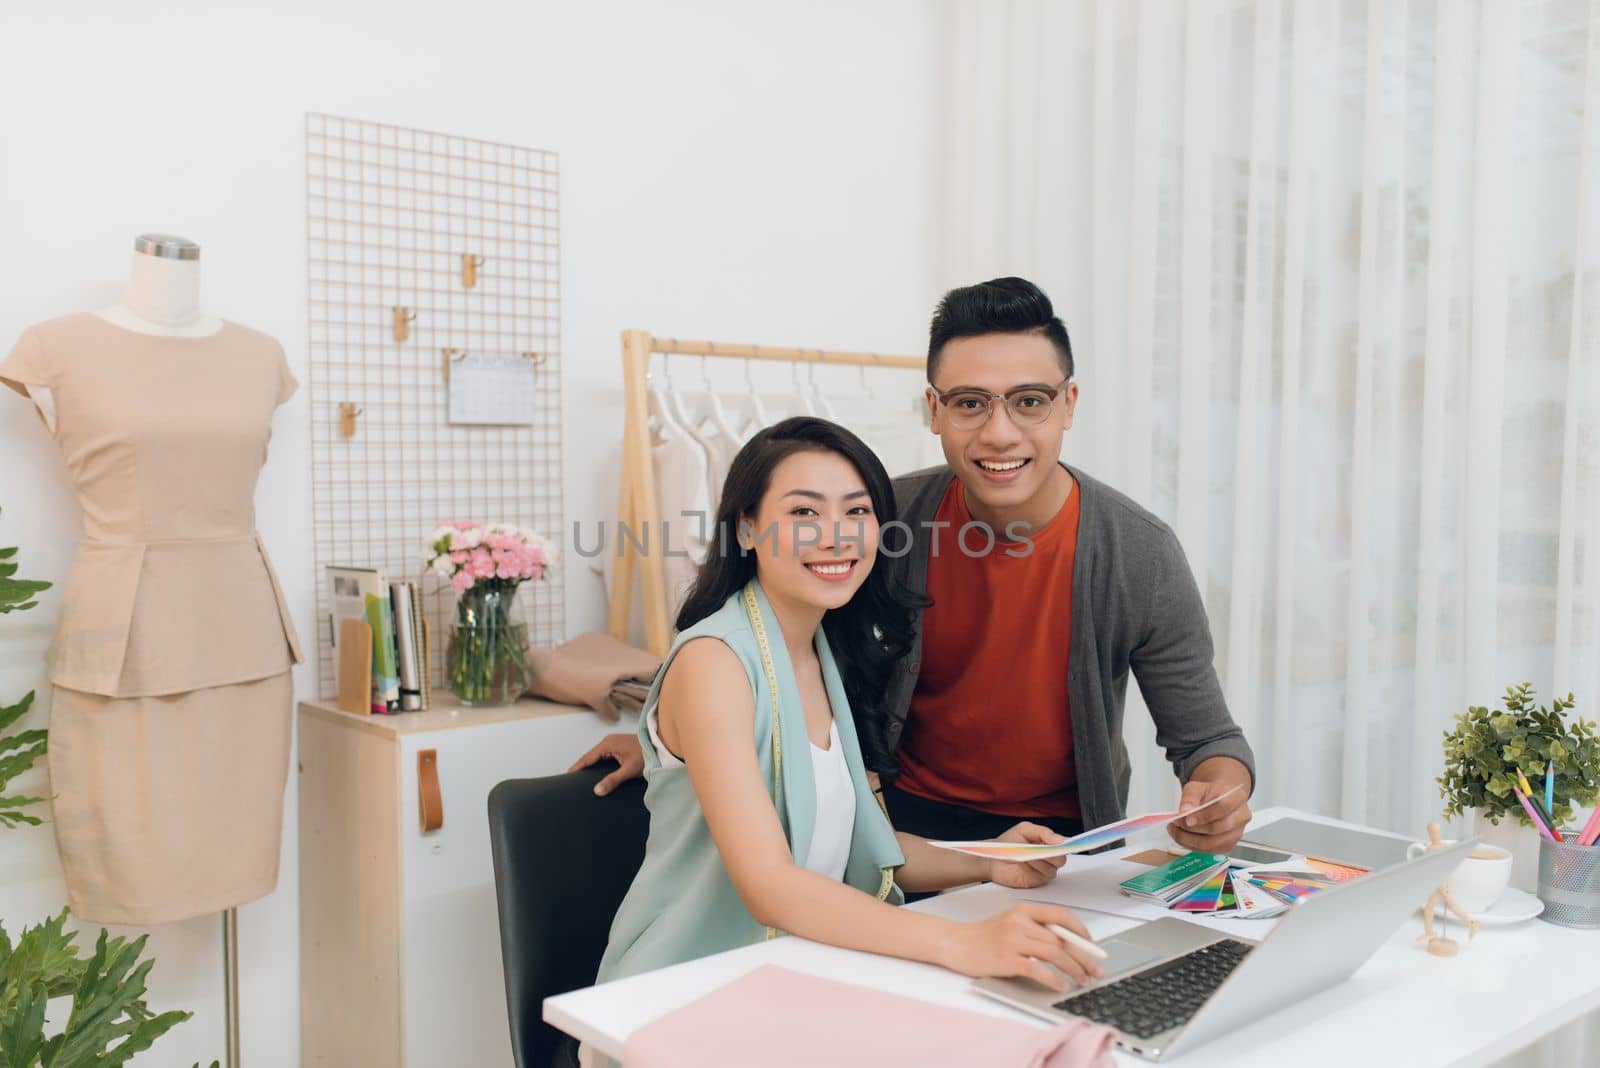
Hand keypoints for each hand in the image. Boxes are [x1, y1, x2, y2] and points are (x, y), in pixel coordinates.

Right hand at [567, 733, 644, 795]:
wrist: (662, 746)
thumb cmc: (647, 755)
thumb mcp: (629, 770)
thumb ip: (612, 780)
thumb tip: (596, 791)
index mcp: (608, 744)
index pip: (587, 757)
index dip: (577, 767)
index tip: (567, 776)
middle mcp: (609, 741)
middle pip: (590, 756)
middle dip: (581, 767)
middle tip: (570, 780)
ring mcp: (614, 743)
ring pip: (597, 756)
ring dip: (590, 765)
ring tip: (581, 777)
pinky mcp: (620, 747)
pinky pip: (604, 756)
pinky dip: (598, 763)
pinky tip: (597, 772)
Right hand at [942, 903, 1104, 992]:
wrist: (956, 943)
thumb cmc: (985, 936)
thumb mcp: (1012, 923)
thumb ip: (1037, 929)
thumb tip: (1070, 945)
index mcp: (1024, 910)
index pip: (1062, 916)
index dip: (1081, 932)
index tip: (1093, 946)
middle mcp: (1020, 922)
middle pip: (1062, 939)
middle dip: (1084, 957)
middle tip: (1096, 970)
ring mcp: (1012, 940)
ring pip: (1054, 953)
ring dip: (1073, 969)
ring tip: (1082, 980)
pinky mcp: (1006, 959)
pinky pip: (1037, 969)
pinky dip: (1053, 979)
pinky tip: (1061, 986)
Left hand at [985, 822, 1067, 888]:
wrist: (993, 859)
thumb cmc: (1009, 843)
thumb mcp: (1024, 830)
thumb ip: (1043, 833)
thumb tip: (1060, 840)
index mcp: (1048, 843)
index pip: (1065, 845)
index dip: (1070, 846)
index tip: (1070, 845)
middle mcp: (1049, 858)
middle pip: (1061, 859)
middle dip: (1051, 854)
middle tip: (1040, 849)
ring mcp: (1044, 870)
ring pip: (1051, 869)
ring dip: (1038, 861)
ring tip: (1025, 854)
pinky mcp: (1037, 881)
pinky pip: (1041, 877)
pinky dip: (1032, 868)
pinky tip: (1023, 862)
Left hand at [1168, 757, 1252, 852]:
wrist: (1216, 799)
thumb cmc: (1209, 793)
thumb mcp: (1196, 787)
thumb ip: (1190, 796)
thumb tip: (1185, 810)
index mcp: (1237, 797)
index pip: (1223, 807)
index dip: (1204, 815)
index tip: (1187, 818)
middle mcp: (1241, 816)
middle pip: (1218, 827)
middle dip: (1193, 828)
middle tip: (1177, 823)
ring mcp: (1236, 833)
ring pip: (1213, 843)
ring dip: (1189, 839)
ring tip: (1176, 830)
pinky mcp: (1228, 845)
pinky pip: (1209, 850)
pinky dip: (1192, 845)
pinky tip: (1183, 837)